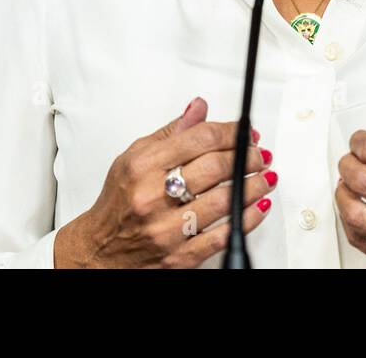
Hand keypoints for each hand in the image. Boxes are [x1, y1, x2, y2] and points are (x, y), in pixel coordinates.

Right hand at [54, 97, 276, 266]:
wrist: (99, 251)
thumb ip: (170, 133)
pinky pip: (224, 235)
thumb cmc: (118, 204)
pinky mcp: (180, 256)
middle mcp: (153, 196)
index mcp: (143, 167)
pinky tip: (257, 205)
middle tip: (259, 154)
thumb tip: (198, 108)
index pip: (199, 139)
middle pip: (216, 167)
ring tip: (265, 177)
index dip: (231, 132)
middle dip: (247, 157)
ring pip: (225, 200)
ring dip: (255, 186)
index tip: (245, 133)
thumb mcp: (133, 158)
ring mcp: (167, 229)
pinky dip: (247, 217)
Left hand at [334, 90, 365, 267]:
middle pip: (363, 180)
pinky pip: (363, 240)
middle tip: (349, 159)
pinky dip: (351, 223)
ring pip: (356, 213)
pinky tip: (356, 210)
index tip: (360, 141)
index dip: (361, 142)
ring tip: (348, 185)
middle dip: (348, 164)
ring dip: (343, 194)